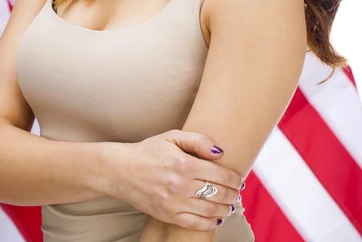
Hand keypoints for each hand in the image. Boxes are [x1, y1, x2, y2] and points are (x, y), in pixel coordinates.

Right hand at [110, 129, 242, 231]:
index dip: (235, 179)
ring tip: (230, 205)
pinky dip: (210, 223)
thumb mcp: (172, 137)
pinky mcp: (167, 215)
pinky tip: (216, 217)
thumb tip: (220, 152)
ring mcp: (173, 202)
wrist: (121, 170)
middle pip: (218, 194)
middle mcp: (180, 185)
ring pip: (210, 210)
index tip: (239, 180)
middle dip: (233, 195)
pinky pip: (195, 224)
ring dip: (225, 209)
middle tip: (237, 193)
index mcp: (184, 163)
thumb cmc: (149, 150)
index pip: (220, 175)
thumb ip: (198, 140)